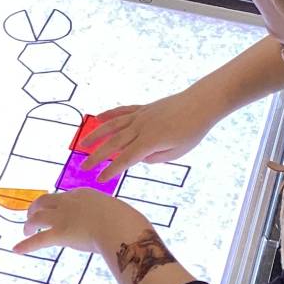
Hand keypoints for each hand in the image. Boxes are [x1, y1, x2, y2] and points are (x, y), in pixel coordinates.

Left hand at [16, 190, 148, 255]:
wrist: (120, 225)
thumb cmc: (125, 221)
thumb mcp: (115, 211)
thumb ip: (107, 214)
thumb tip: (111, 222)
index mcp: (82, 194)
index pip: (62, 197)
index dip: (56, 204)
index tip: (54, 210)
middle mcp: (68, 202)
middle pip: (43, 201)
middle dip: (35, 209)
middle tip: (32, 218)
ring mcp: (62, 217)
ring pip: (36, 218)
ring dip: (28, 224)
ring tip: (25, 231)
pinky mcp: (60, 233)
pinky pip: (38, 240)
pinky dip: (25, 245)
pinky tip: (16, 249)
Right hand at [79, 89, 221, 180]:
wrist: (200, 104)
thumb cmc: (192, 130)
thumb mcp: (177, 152)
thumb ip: (156, 158)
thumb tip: (139, 158)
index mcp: (150, 141)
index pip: (125, 159)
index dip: (111, 170)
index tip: (100, 180)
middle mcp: (140, 127)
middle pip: (113, 143)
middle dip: (96, 157)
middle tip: (82, 167)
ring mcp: (140, 116)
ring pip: (113, 126)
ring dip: (96, 135)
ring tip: (82, 144)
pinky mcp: (143, 108)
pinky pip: (122, 112)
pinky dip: (108, 115)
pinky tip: (97, 118)